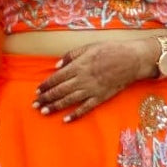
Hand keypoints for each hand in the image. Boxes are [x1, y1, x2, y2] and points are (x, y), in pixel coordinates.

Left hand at [35, 39, 156, 122]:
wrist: (131, 60)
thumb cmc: (110, 50)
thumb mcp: (88, 47)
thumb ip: (71, 56)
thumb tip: (57, 66)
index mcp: (78, 66)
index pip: (56, 78)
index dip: (45, 85)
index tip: (37, 91)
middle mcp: (82, 79)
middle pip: (59, 91)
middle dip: (46, 98)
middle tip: (34, 105)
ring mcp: (91, 90)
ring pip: (69, 100)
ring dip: (55, 106)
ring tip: (44, 112)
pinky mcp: (100, 97)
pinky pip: (85, 108)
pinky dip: (75, 114)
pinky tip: (66, 120)